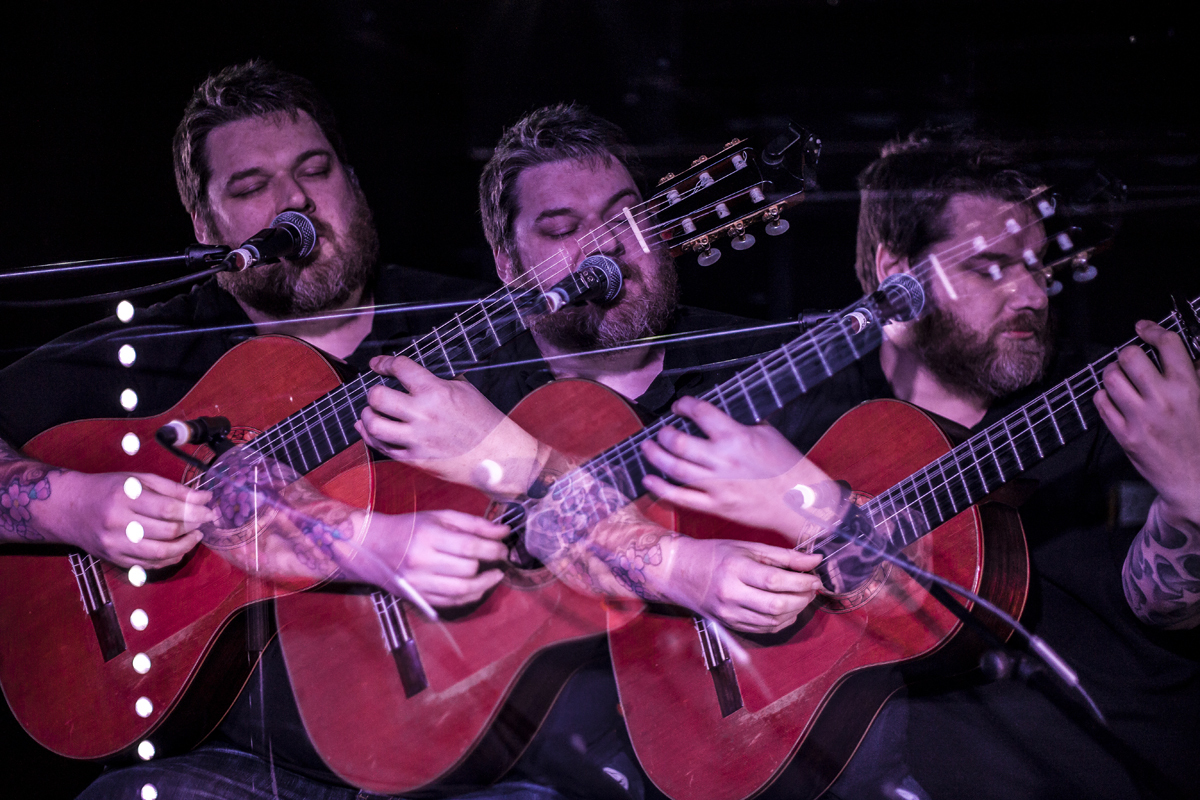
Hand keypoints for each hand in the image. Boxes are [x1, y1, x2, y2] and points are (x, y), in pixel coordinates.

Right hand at [55, 470, 212, 567]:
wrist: (70, 508)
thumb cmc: (109, 489)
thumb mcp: (139, 479)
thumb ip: (173, 489)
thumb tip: (205, 497)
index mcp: (125, 497)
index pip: (168, 509)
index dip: (194, 511)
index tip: (209, 509)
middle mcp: (118, 522)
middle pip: (167, 532)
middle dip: (193, 527)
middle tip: (204, 521)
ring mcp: (115, 544)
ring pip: (160, 553)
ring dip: (185, 546)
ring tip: (195, 535)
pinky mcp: (114, 559)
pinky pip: (149, 565)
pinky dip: (170, 559)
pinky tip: (179, 548)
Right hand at [354, 509, 509, 607]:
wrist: (374, 546)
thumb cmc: (411, 528)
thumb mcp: (440, 517)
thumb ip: (474, 524)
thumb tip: (504, 532)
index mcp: (428, 536)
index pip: (469, 546)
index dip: (493, 549)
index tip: (504, 548)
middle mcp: (422, 561)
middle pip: (467, 569)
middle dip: (490, 565)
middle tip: (500, 559)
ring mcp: (419, 583)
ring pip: (461, 591)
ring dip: (485, 585)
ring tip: (495, 576)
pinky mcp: (418, 597)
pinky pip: (450, 603)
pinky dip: (469, 598)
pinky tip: (478, 588)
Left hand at [357, 356, 541, 494]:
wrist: (498, 455)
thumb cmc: (485, 421)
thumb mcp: (464, 390)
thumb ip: (436, 381)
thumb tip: (412, 376)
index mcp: (437, 392)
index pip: (400, 368)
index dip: (384, 362)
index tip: (378, 364)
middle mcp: (423, 415)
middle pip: (378, 397)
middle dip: (374, 391)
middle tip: (378, 392)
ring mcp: (417, 440)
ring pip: (374, 425)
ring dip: (368, 416)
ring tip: (372, 412)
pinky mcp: (415, 460)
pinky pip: (382, 448)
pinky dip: (370, 437)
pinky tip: (369, 429)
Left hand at [642, 395, 835, 535]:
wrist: (800, 501)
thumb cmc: (787, 466)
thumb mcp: (767, 433)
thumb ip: (739, 425)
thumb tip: (717, 419)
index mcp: (736, 436)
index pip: (700, 413)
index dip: (684, 405)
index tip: (679, 406)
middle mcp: (722, 459)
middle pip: (678, 442)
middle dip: (664, 433)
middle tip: (662, 430)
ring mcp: (717, 485)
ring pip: (674, 468)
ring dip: (655, 455)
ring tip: (647, 447)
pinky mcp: (716, 506)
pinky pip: (680, 497)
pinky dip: (660, 487)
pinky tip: (648, 478)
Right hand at [663, 536, 822, 633]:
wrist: (679, 572)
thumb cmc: (714, 555)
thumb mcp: (747, 547)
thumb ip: (783, 556)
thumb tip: (815, 561)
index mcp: (734, 569)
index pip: (774, 581)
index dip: (801, 582)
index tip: (816, 578)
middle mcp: (730, 594)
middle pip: (776, 605)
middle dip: (802, 599)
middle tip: (812, 589)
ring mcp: (729, 613)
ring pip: (773, 622)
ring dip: (795, 611)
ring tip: (802, 597)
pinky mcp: (729, 625)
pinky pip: (764, 630)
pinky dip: (782, 622)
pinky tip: (788, 609)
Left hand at [1096, 320, 1199, 531]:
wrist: (1195, 480)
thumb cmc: (1199, 437)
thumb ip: (1192, 373)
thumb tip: (1171, 349)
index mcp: (1188, 387)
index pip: (1166, 343)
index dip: (1152, 330)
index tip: (1144, 328)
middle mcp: (1163, 399)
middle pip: (1130, 356)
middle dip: (1128, 354)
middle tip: (1132, 362)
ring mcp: (1141, 418)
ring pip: (1110, 377)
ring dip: (1113, 373)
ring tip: (1121, 379)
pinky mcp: (1124, 435)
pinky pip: (1100, 402)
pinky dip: (1104, 396)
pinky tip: (1115, 400)